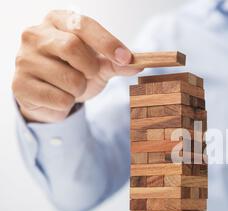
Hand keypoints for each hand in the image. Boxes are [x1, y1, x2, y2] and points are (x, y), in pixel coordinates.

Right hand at [12, 10, 141, 122]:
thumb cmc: (74, 72)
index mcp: (57, 21)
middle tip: (89, 74)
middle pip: (72, 47)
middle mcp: (35, 34)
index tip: (126, 58)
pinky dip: (66, 104)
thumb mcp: (98, 64)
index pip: (83, 25)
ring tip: (70, 87)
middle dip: (90, 68)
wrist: (49, 96)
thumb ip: (116, 63)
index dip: (107, 42)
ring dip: (79, 90)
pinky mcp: (19, 84)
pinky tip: (57, 97)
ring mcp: (24, 59)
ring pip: (69, 79)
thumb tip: (138, 64)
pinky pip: (59, 99)